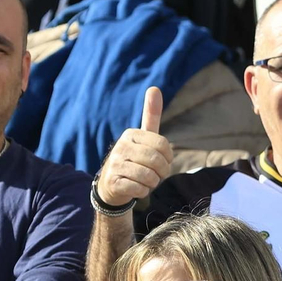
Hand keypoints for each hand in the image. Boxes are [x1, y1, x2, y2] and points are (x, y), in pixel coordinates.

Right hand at [96, 87, 172, 206]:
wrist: (112, 185)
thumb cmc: (134, 160)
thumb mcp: (144, 138)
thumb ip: (151, 116)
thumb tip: (154, 88)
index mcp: (131, 134)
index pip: (163, 145)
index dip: (169, 158)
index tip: (165, 162)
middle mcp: (121, 147)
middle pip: (156, 161)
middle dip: (162, 172)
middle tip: (158, 175)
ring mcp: (115, 164)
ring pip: (149, 177)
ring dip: (153, 183)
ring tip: (147, 181)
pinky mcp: (114, 182)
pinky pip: (140, 189)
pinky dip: (143, 192)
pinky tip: (137, 188)